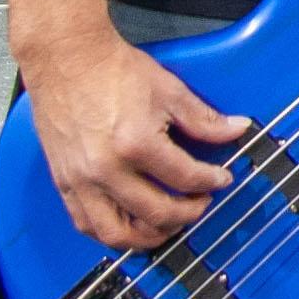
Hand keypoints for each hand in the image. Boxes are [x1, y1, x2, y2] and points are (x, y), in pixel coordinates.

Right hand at [19, 24, 251, 249]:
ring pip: (116, 233)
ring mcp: (81, 180)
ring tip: (168, 225)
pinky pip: (86, 223)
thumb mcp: (169, 91)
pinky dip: (109, 233)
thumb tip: (235, 130)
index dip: (211, 181)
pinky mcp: (63, 182)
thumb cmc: (113, 71)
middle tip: (200, 205)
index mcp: (136, 144)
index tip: (221, 180)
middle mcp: (106, 169)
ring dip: (148, 238)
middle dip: (187, 214)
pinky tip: (128, 225)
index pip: (185, 178)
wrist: (67, 60)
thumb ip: (204, 119)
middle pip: (155, 213)